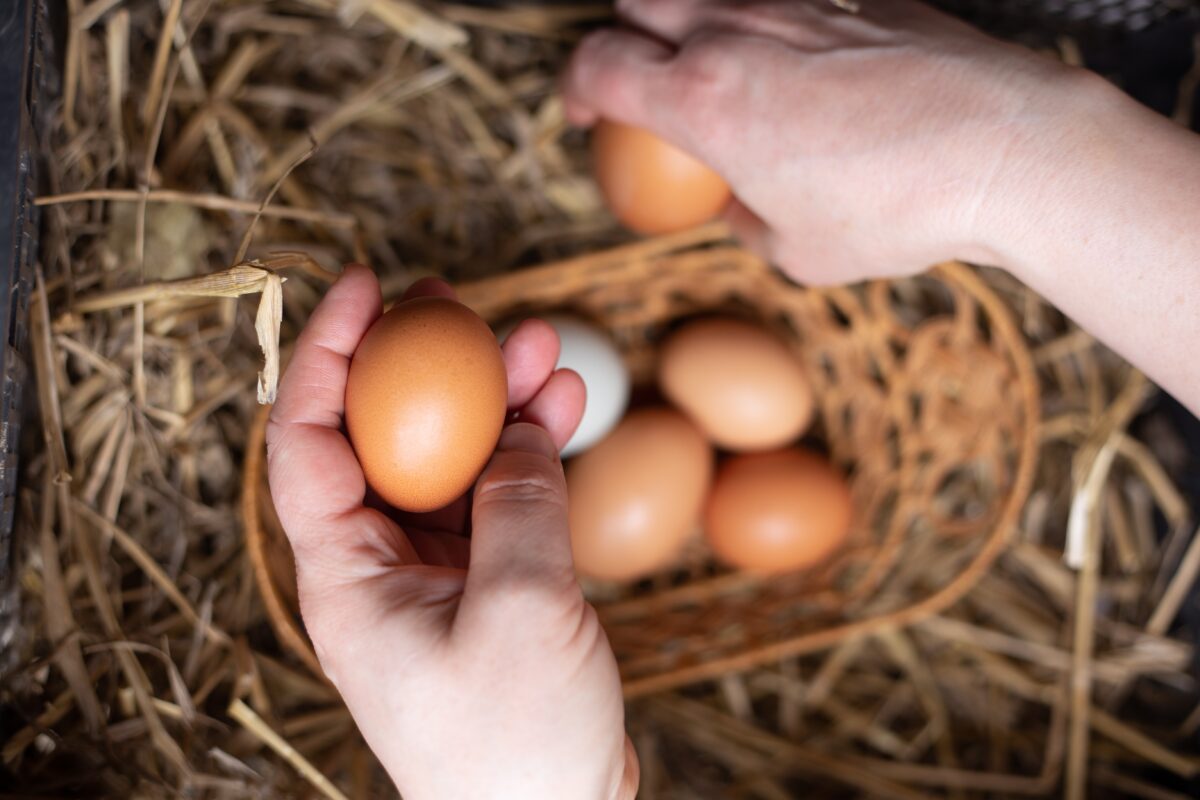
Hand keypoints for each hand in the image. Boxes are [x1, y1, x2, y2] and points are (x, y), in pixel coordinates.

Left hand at [266, 265, 638, 799]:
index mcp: (347, 576)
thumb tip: (516, 423)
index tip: (364, 286)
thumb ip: (518, 502)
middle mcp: (379, 565)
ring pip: (450, 459)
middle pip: (380, 437)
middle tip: (455, 298)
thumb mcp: (522, 609)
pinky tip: (565, 406)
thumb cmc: (516, 744)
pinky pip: (499, 495)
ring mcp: (436, 572)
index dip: (324, 354)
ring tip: (543, 344)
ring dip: (494, 400)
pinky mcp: (488, 582)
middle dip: (417, 362)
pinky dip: (530, 449)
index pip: (307, 442)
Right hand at [562, 0, 1092, 283]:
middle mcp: (736, 33)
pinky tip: (800, 67)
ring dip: (690, 26)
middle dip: (622, 40)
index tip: (582, 115)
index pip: (596, 64)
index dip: (573, 89)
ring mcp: (798, 4)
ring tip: (713, 71)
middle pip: (636, 1)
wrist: (1005, 152)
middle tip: (638, 84)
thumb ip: (743, 217)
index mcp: (702, 99)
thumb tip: (737, 200)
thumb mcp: (795, 250)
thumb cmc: (895, 212)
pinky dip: (767, 25)